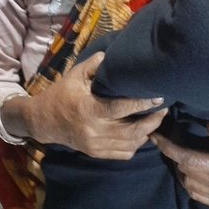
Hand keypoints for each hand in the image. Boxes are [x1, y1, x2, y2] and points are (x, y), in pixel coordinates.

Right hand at [25, 52, 166, 159]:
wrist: (45, 121)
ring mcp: (96, 145)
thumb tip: (111, 54)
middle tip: (164, 109)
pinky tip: (142, 134)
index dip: (141, 104)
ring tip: (157, 120)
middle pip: (131, 130)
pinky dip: (136, 145)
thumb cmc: (62, 94)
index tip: (158, 97)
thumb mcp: (75, 75)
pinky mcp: (96, 153)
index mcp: (89, 109)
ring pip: (130, 144)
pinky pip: (123, 154)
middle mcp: (94, 130)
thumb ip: (94, 65)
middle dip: (152, 121)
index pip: (121, 109)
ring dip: (147, 133)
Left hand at [151, 119, 208, 208]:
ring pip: (188, 184)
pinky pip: (196, 193)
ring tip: (179, 150)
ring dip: (181, 167)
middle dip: (173, 154)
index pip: (188, 160)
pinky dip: (189, 179)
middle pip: (186, 172)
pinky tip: (190, 165)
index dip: (169, 148)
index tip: (156, 136)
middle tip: (167, 138)